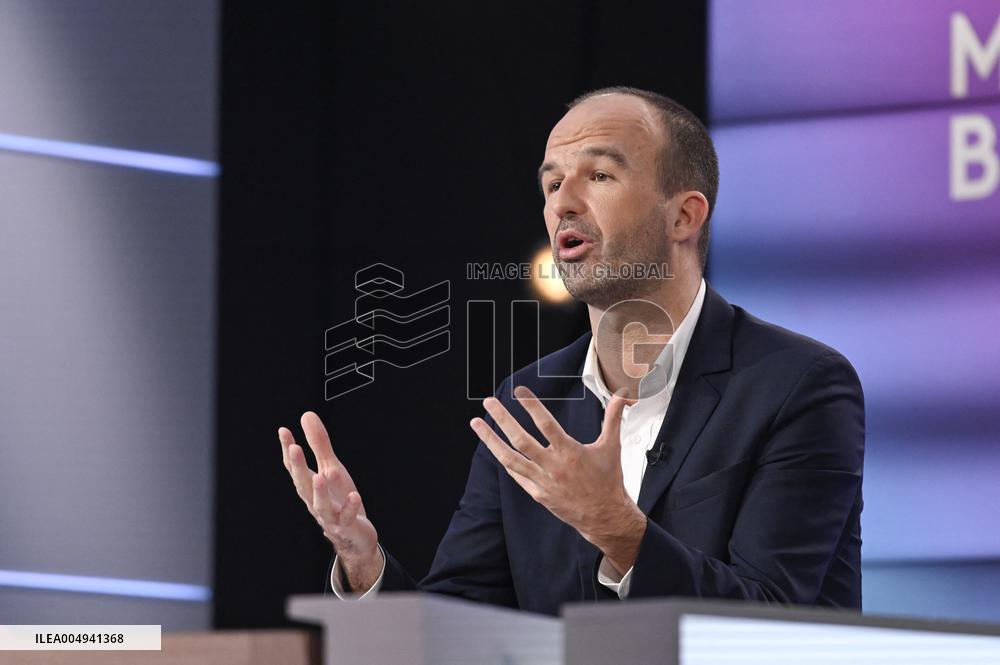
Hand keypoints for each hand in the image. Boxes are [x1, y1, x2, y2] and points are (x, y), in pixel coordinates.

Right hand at [278, 411, 382, 591]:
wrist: (355, 536)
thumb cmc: (340, 499)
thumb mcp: (331, 468)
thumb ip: (319, 444)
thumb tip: (306, 415)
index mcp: (309, 487)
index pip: (295, 468)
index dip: (288, 450)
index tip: (284, 430)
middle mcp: (314, 502)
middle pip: (303, 485)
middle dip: (298, 468)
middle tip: (294, 448)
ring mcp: (330, 516)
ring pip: (321, 505)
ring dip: (320, 492)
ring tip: (321, 476)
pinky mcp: (347, 526)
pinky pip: (347, 517)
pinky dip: (350, 508)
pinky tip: (354, 496)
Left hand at [469, 387, 646, 574]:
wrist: (605, 517)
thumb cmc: (608, 480)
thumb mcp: (612, 447)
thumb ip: (612, 419)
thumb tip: (621, 396)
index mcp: (570, 452)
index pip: (545, 423)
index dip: (531, 405)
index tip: (519, 391)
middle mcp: (553, 466)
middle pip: (520, 439)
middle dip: (502, 419)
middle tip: (488, 402)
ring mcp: (543, 481)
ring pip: (510, 458)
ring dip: (491, 440)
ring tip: (476, 423)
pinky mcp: (538, 494)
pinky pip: (517, 475)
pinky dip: (506, 461)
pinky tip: (495, 448)